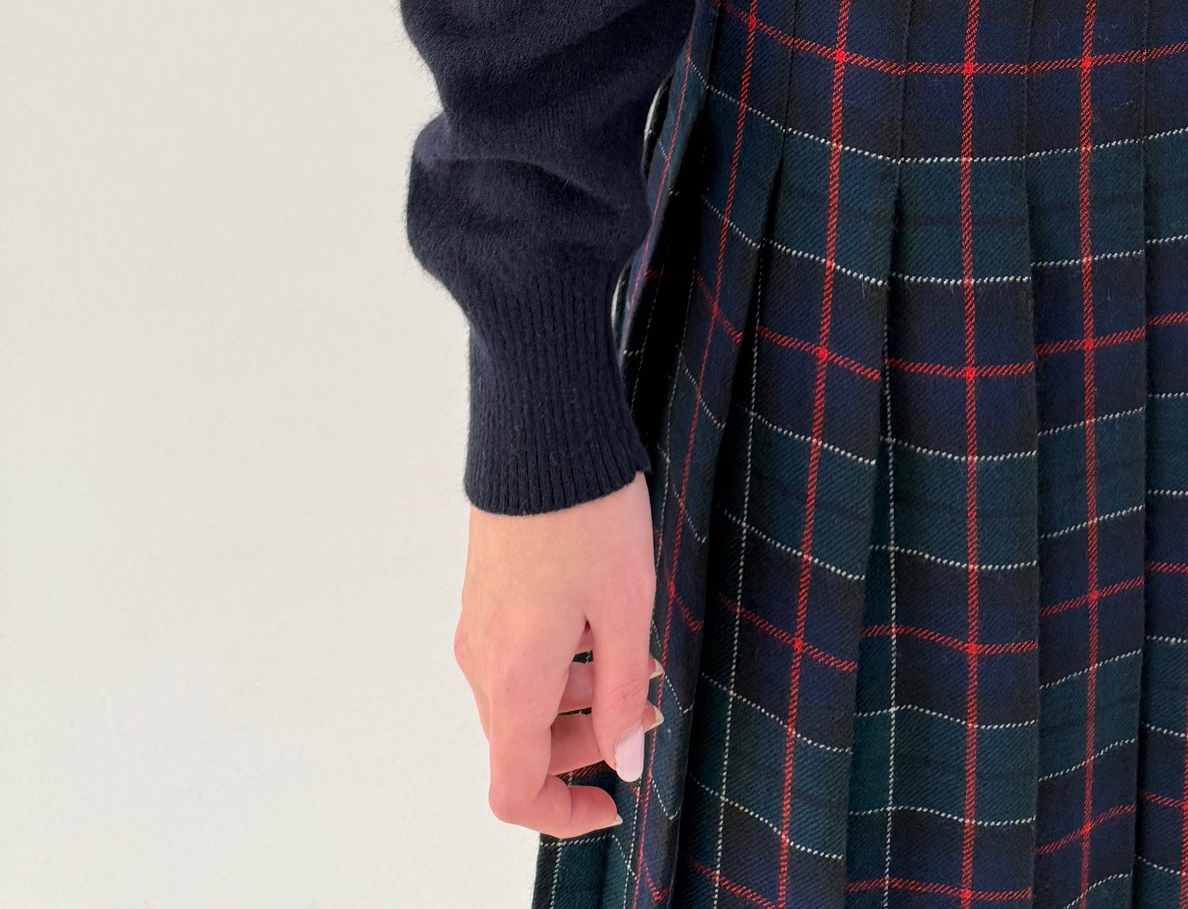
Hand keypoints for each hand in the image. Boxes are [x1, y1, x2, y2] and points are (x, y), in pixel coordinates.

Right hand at [453, 471, 662, 836]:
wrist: (542, 432)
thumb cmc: (588, 516)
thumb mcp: (626, 609)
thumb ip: (622, 697)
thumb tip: (623, 765)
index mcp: (513, 679)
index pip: (514, 790)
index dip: (562, 814)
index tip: (613, 802)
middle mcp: (482, 662)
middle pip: (522, 746)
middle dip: (588, 745)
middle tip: (649, 712)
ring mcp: (478, 626)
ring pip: (522, 701)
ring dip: (579, 701)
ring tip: (639, 661)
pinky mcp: (486, 596)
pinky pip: (517, 659)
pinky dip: (561, 664)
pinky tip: (607, 626)